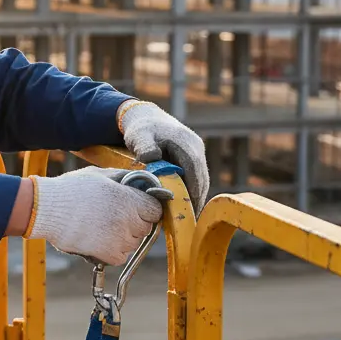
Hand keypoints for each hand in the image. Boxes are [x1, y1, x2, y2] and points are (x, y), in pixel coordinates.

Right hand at [25, 166, 165, 266]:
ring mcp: (120, 240)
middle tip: (114, 217)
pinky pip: (121, 256)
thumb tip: (138, 180)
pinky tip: (98, 239)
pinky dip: (112, 251)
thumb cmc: (71, 189)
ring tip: (101, 227)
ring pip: (133, 243)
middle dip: (134, 223)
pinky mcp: (109, 254)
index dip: (146, 208)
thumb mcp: (99, 174)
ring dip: (123, 237)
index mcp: (129, 199)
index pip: (155, 209)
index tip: (135, 207)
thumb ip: (123, 178)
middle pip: (146, 227)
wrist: (47, 210)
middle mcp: (129, 220)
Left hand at [119, 101, 208, 215]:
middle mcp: (195, 147)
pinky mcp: (192, 159)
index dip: (193, 191)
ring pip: (200, 180)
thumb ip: (144, 146)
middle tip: (188, 221)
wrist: (146, 118)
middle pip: (201, 178)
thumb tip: (151, 158)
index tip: (189, 209)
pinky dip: (190, 192)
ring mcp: (196, 153)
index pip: (194, 170)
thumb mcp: (139, 135)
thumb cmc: (141, 128)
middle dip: (196, 199)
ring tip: (186, 218)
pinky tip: (182, 205)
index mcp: (186, 142)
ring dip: (194, 197)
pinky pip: (195, 178)